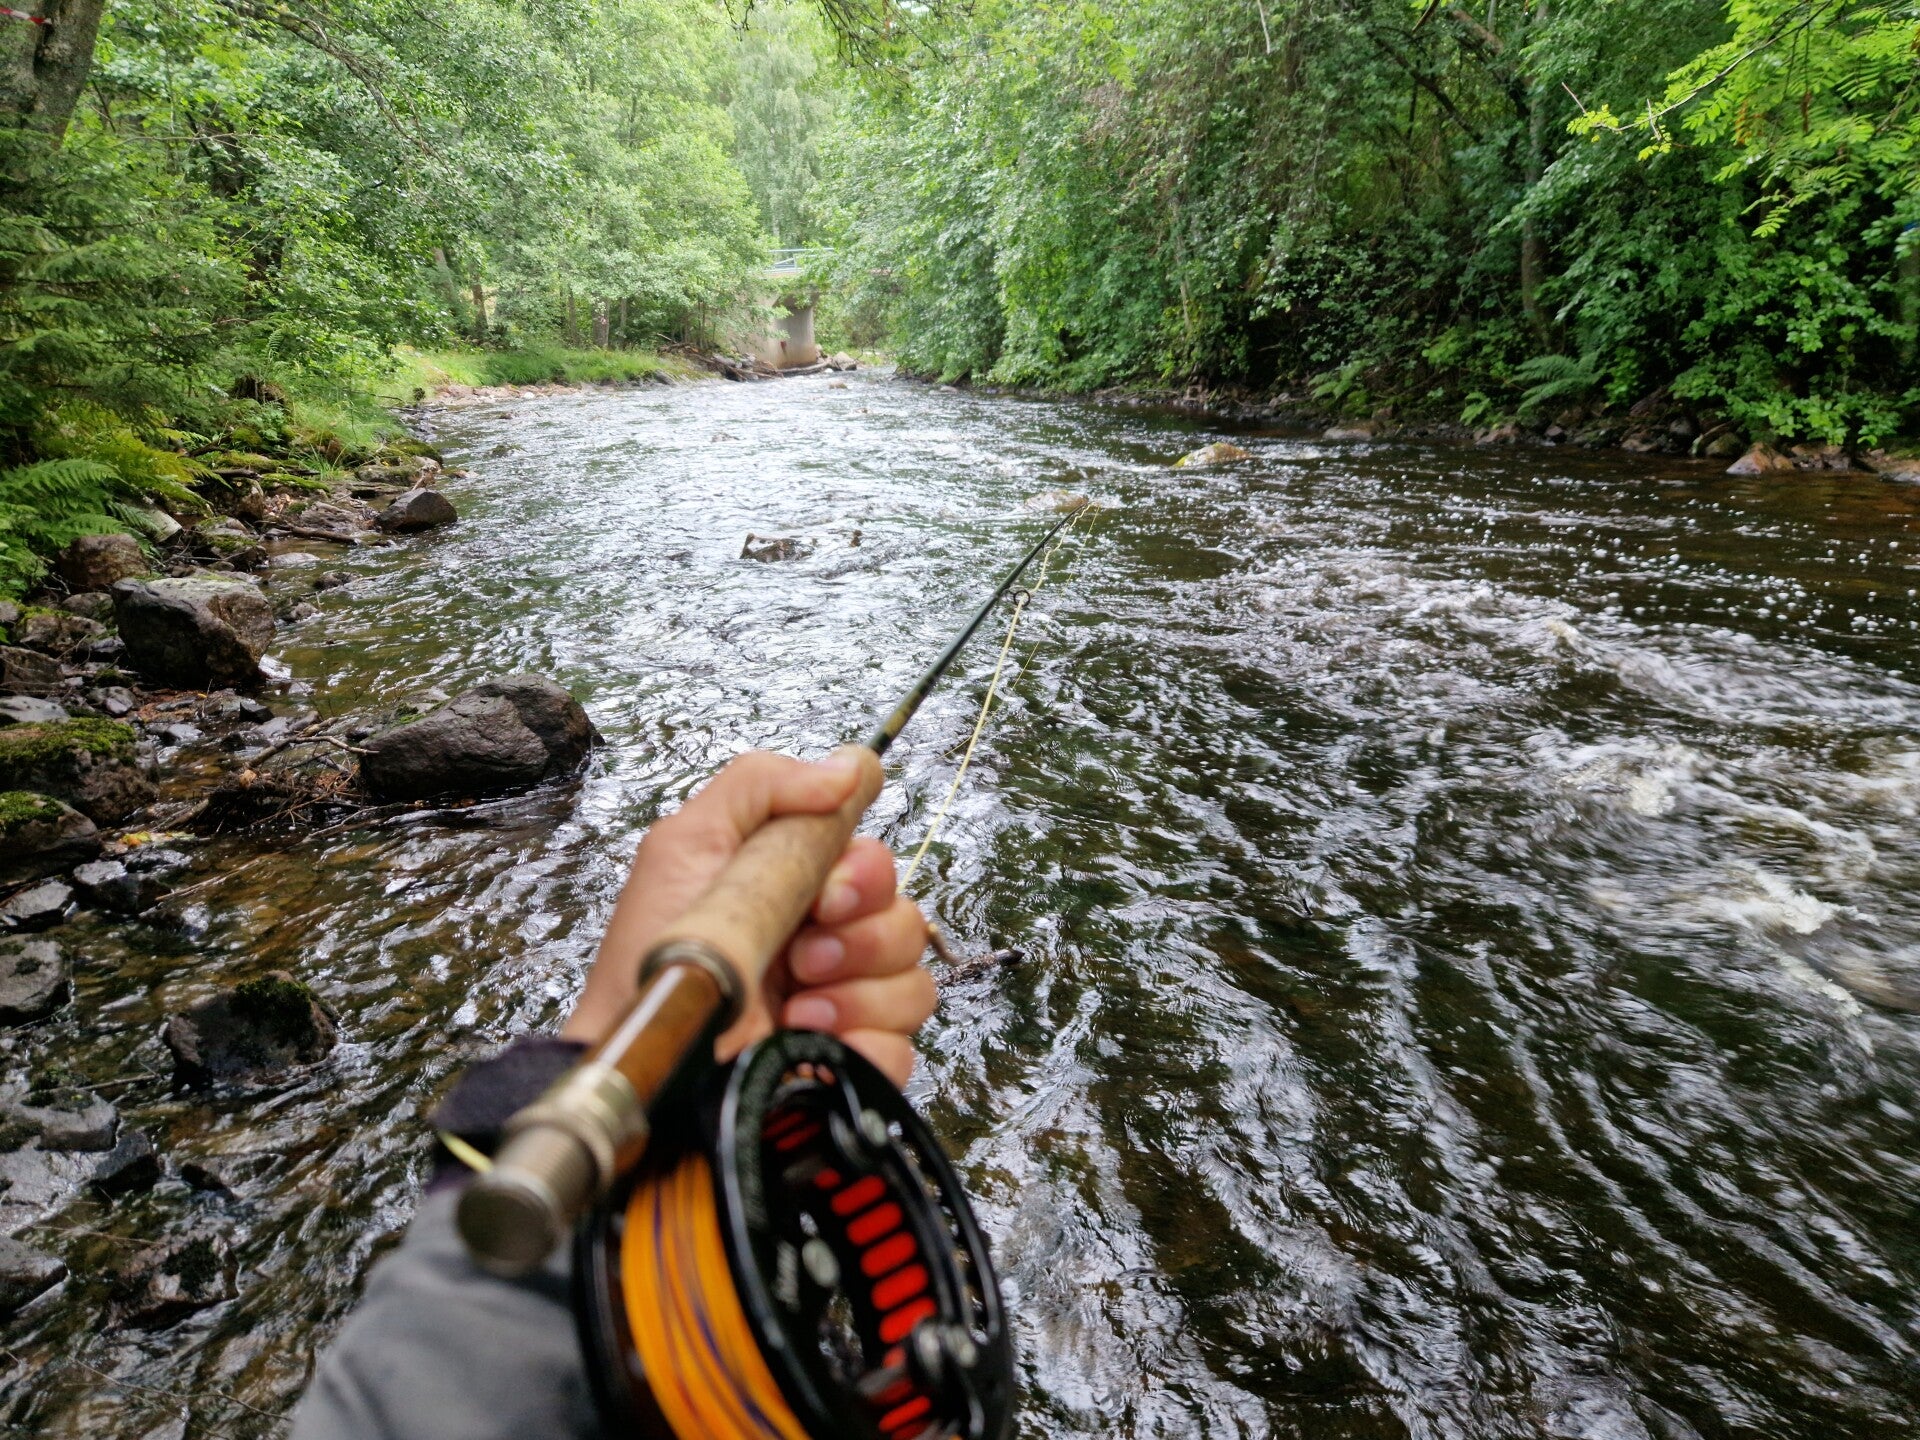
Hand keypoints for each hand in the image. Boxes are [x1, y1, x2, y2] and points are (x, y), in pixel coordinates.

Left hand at [562, 747, 935, 1085]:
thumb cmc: (650, 958)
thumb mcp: (688, 843)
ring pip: (914, 983)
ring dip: (859, 993)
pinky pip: (904, 1050)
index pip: (876, 864)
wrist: (642, 1064)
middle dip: (860, 936)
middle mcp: (827, 945)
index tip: (825, 894)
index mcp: (799, 890)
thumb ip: (763, 785)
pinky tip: (806, 1044)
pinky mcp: (848, 1066)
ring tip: (796, 1007)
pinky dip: (863, 1045)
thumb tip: (854, 766)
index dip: (865, 874)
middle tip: (802, 955)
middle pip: (904, 918)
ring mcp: (843, 1008)